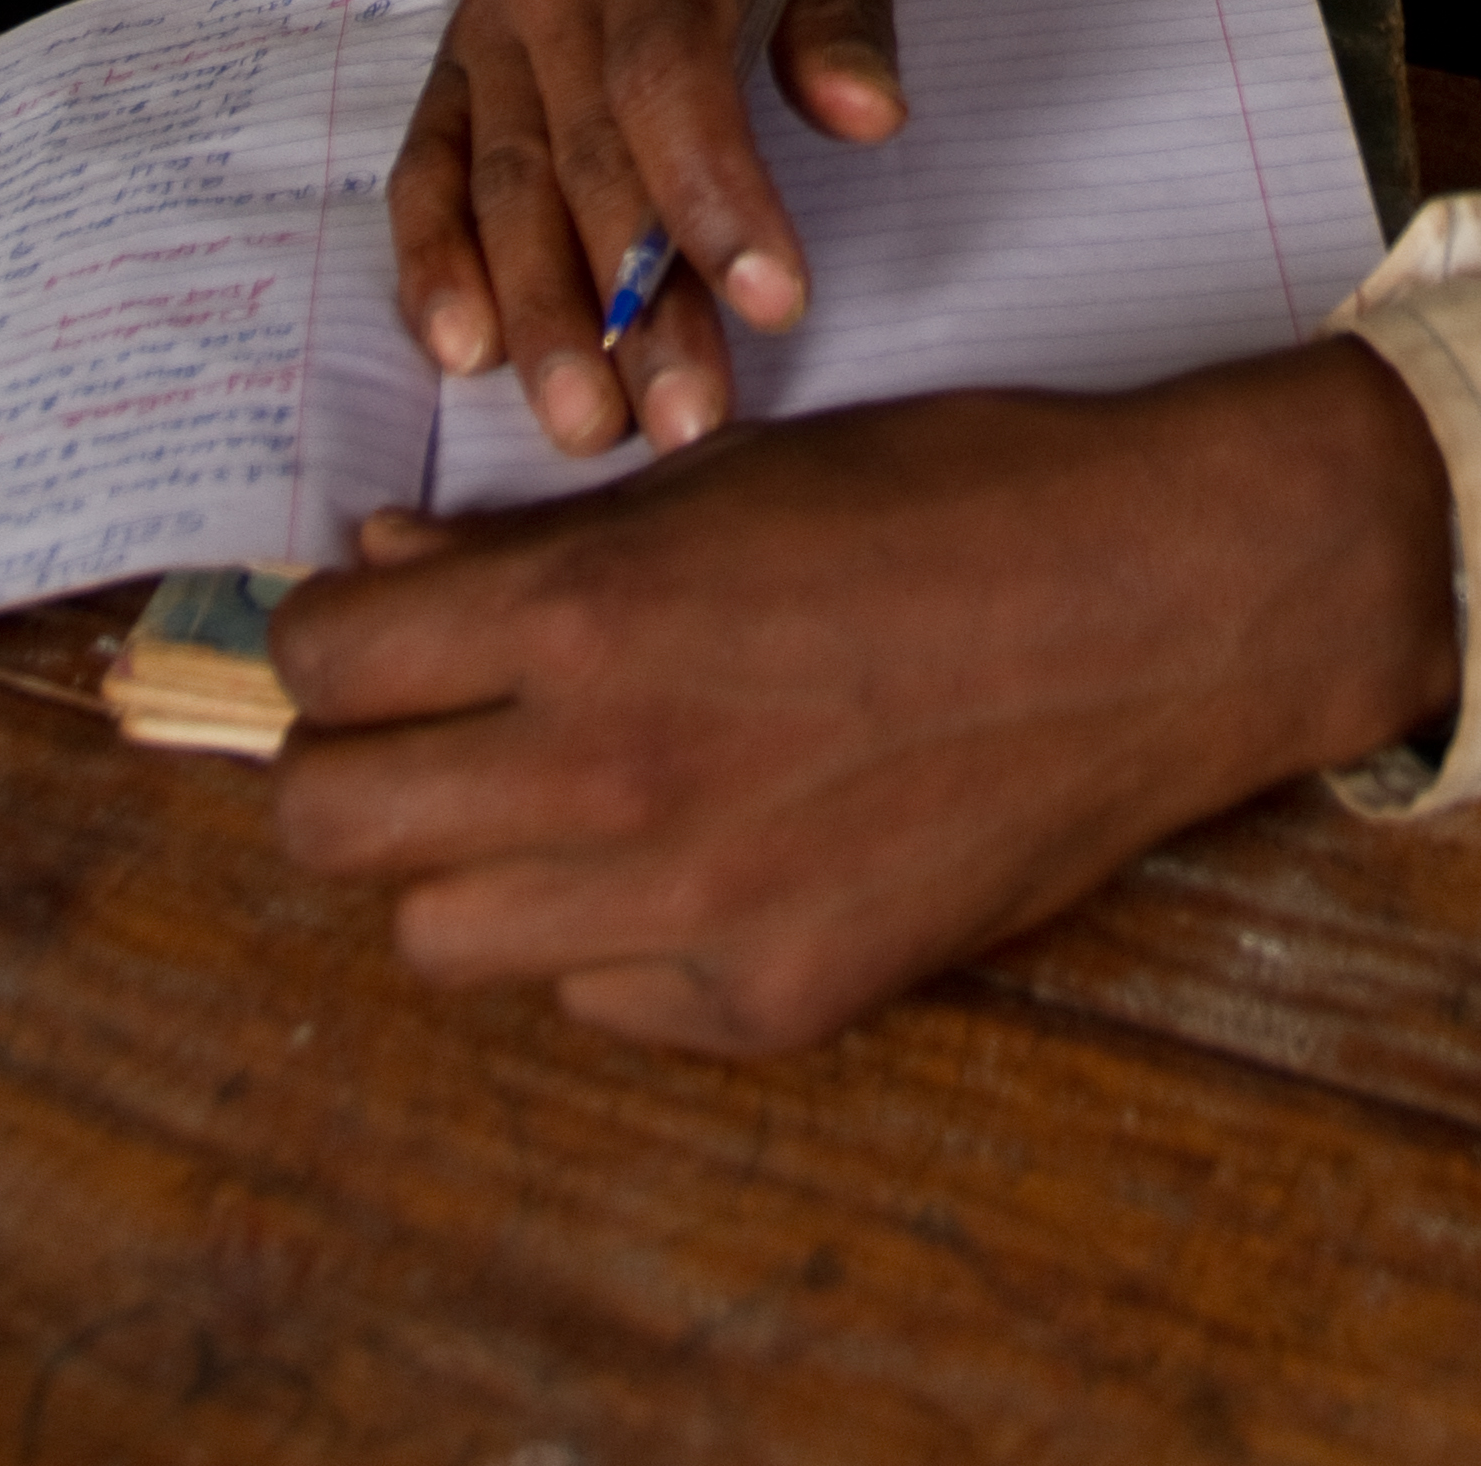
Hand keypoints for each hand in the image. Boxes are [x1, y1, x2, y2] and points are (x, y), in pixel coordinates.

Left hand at [271, 340, 1461, 1052]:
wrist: (1157, 606)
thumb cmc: (950, 497)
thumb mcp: (724, 475)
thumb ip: (533, 544)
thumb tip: (374, 571)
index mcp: (594, 616)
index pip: (324, 662)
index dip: (325, 639)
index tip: (370, 632)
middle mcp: (614, 778)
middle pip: (328, 825)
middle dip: (346, 764)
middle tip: (419, 727)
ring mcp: (691, 912)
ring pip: (439, 938)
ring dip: (466, 863)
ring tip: (557, 795)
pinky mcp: (772, 1004)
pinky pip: (600, 994)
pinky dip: (611, 933)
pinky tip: (699, 847)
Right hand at [388, 0, 909, 460]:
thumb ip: (844, 13)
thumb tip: (868, 118)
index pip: (669, 72)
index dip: (713, 193)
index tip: (773, 302)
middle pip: (581, 155)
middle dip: (631, 303)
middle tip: (684, 424)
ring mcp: (487, 23)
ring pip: (501, 183)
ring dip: (540, 314)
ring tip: (587, 430)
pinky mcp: (457, 63)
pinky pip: (429, 169)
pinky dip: (435, 263)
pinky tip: (465, 355)